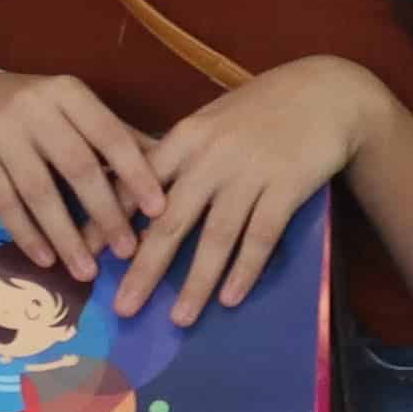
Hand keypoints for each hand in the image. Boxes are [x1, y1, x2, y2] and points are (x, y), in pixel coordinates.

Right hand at [0, 69, 159, 285]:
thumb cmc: (30, 111)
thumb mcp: (71, 111)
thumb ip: (115, 135)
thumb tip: (170, 165)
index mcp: (69, 93)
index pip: (110, 134)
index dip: (136, 173)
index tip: (158, 211)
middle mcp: (35, 106)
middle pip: (77, 166)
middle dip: (105, 213)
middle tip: (126, 252)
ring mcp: (0, 130)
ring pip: (39, 191)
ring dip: (65, 236)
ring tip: (86, 272)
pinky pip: (2, 202)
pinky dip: (26, 234)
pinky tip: (44, 259)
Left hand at [118, 56, 382, 322]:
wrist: (326, 92)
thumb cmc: (262, 107)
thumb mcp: (211, 120)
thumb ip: (179, 155)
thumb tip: (139, 194)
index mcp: (186, 138)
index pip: (138, 185)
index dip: (110, 222)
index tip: (87, 255)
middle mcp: (211, 158)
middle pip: (170, 222)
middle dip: (144, 270)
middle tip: (123, 308)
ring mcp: (249, 174)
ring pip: (216, 237)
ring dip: (196, 283)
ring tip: (180, 319)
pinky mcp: (285, 188)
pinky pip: (260, 237)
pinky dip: (245, 270)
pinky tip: (231, 298)